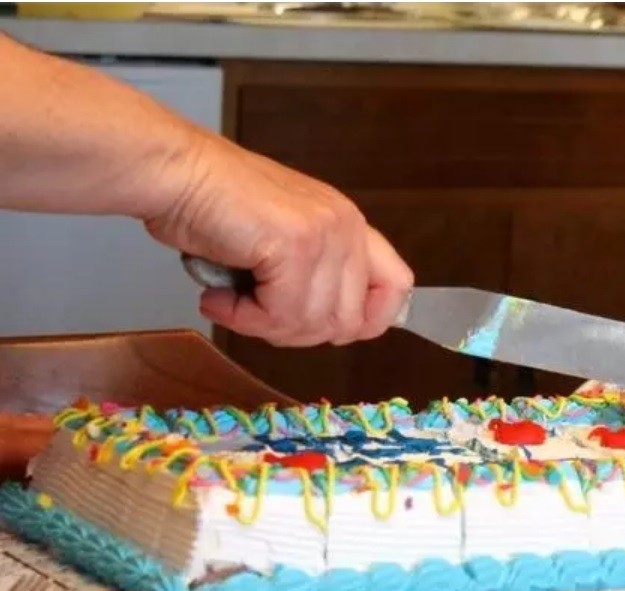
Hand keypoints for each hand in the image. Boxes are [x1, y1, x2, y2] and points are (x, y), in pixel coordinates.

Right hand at [146, 134, 412, 346]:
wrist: (175, 173)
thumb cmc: (215, 208)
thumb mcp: (284, 244)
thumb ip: (317, 278)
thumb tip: (335, 327)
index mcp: (350, 226)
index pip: (397, 288)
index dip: (366, 322)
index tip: (320, 327)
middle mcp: (347, 226)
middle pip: (349, 322)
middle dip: (296, 332)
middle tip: (256, 314)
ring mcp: (325, 233)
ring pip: (313, 323)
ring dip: (263, 325)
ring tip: (230, 301)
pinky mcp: (295, 243)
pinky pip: (281, 312)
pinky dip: (243, 317)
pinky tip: (219, 297)